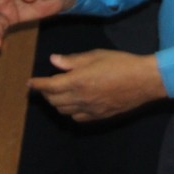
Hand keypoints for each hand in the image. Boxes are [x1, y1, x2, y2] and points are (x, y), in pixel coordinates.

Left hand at [28, 49, 167, 121]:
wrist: (143, 81)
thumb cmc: (120, 63)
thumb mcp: (95, 56)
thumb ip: (72, 60)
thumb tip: (53, 60)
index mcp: (77, 81)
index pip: (49, 86)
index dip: (37, 85)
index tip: (29, 83)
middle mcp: (80, 98)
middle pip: (54, 100)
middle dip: (45, 94)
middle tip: (43, 86)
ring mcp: (90, 110)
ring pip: (64, 111)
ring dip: (56, 103)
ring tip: (56, 94)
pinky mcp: (99, 116)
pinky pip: (78, 118)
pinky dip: (70, 111)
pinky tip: (73, 104)